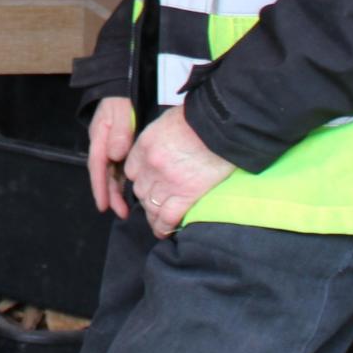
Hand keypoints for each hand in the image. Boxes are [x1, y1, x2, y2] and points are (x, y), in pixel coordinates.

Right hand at [85, 97, 134, 219]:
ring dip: (116, 190)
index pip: (97, 165)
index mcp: (99, 137)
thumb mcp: (120, 111)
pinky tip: (129, 191)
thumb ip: (119, 132)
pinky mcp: (119, 145)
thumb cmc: (121, 98)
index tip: (104, 205)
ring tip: (125, 209)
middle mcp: (103, 144)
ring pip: (111, 172)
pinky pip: (118, 166)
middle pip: (103, 173)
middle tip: (120, 212)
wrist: (123, 84)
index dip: (100, 186)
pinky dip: (122, 180)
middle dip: (109, 194)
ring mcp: (110, 145)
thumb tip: (115, 155)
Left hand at [122, 106, 236, 237]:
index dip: (140, 178)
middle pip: (140, 190)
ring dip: (154, 215)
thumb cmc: (198, 120)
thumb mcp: (167, 123)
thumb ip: (157, 139)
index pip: (131, 170)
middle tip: (156, 202)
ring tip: (159, 221)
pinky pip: (167, 217)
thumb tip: (161, 149)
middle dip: (146, 197)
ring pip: (151, 206)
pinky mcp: (185, 195)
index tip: (147, 183)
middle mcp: (151, 165)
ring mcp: (167, 182)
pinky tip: (164, 232)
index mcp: (145, 146)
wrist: (220, 128)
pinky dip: (163, 227)